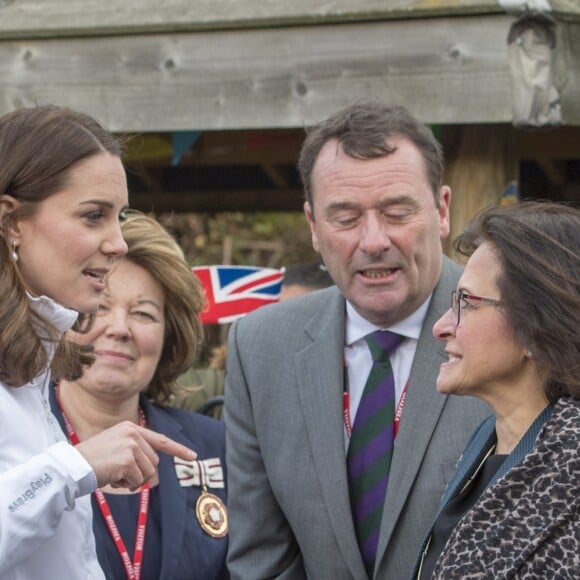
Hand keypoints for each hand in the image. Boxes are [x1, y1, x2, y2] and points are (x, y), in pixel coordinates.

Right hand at [76, 421, 196, 489]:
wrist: (72, 467)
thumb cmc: (91, 460)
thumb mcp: (115, 446)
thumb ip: (135, 451)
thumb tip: (152, 470)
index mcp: (130, 428)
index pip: (160, 439)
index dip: (178, 450)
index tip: (193, 456)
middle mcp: (133, 434)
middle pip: (154, 462)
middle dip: (141, 473)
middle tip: (120, 475)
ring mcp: (131, 445)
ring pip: (148, 473)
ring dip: (133, 480)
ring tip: (115, 475)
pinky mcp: (127, 460)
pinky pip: (137, 480)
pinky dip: (126, 485)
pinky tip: (112, 479)